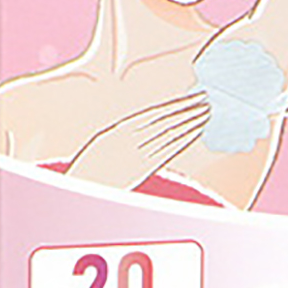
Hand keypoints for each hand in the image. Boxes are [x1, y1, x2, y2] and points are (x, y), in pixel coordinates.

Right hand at [65, 93, 209, 190]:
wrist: (79, 191)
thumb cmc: (91, 167)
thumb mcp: (104, 142)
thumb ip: (128, 130)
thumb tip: (153, 119)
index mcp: (117, 130)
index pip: (156, 113)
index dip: (178, 103)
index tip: (195, 95)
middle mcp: (129, 142)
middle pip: (166, 122)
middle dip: (188, 110)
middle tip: (208, 99)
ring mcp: (136, 156)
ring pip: (170, 135)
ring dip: (190, 123)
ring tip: (207, 112)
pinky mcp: (142, 171)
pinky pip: (167, 153)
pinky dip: (184, 141)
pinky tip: (197, 132)